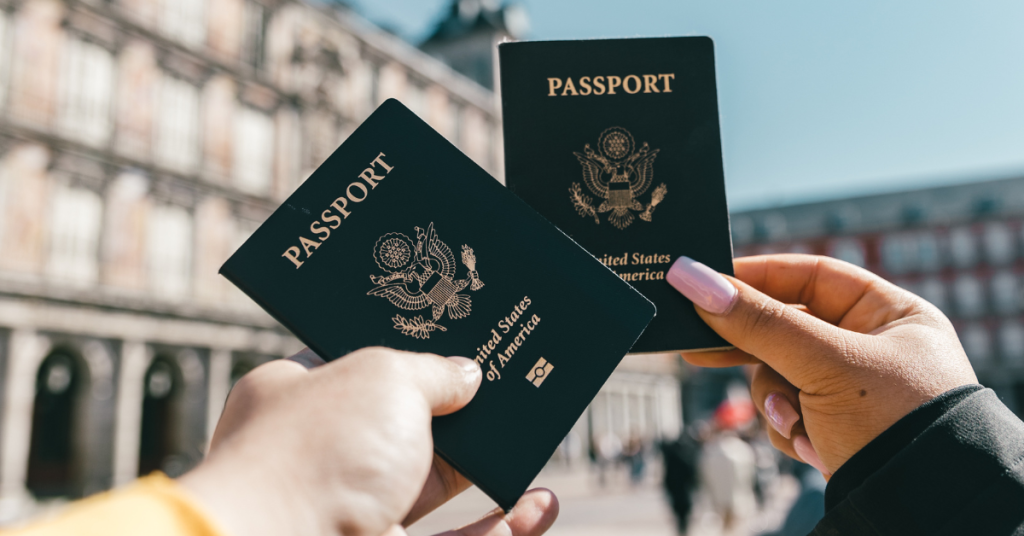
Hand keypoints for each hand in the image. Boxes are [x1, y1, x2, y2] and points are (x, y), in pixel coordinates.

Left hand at [179, 347, 558, 535]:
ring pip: (435, 484)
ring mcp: (353, 511)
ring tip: (534, 432)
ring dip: (487, 463)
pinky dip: (505, 528)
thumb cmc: (318, 451)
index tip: (455, 333)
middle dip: (459, 406)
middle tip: (508, 379)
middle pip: (404, 423)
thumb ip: (432, 371)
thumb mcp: (383, 378)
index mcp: (298, 395)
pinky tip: (539, 503)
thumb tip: (467, 375)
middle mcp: (322, 454)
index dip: (407, 347)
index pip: (355, 360)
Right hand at [668, 254, 976, 474]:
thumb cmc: (894, 422)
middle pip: (787, 328)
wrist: (922, 509)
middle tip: (698, 348)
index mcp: (890, 314)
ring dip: (777, 401)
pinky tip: (811, 446)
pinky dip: (790, 428)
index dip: (758, 277)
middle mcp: (873, 346)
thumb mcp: (824, 364)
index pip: (811, 276)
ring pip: (779, 374)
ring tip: (794, 422)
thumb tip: (693, 277)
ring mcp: (853, 389)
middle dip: (754, 350)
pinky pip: (788, 411)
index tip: (707, 283)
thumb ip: (758, 322)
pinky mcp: (837, 426)